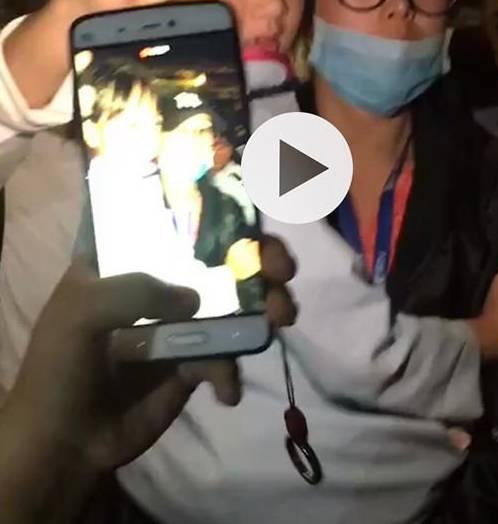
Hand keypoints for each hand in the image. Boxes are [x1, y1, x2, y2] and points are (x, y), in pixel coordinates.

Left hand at [5, 236, 295, 475]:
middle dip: (263, 257)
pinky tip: (225, 392)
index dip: (220, 206)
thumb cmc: (62, 364)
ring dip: (270, 305)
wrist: (67, 443)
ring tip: (281, 316)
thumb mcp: (81, 311)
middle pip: (224, 257)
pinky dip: (232, 372)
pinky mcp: (197, 363)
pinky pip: (228, 357)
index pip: (181, 218)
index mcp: (133, 259)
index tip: (255, 208)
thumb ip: (135, 291)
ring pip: (239, 303)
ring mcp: (184, 324)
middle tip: (282, 268)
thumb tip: (196, 300)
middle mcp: (165, 284)